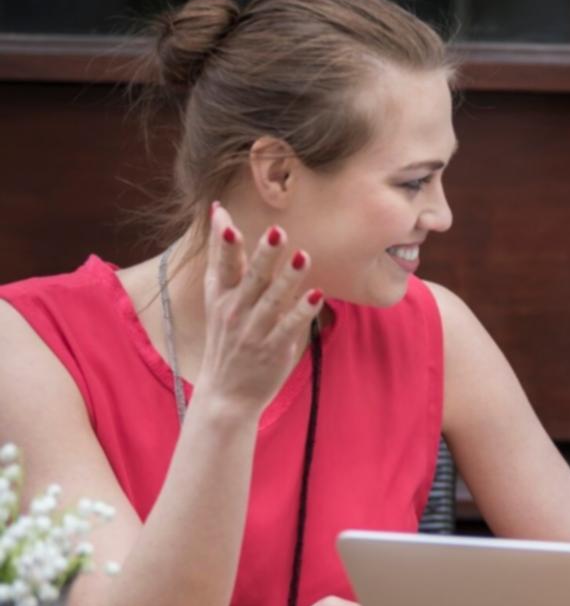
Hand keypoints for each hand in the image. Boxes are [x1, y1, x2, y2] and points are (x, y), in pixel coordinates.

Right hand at [195, 204, 323, 414]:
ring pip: (273, 301)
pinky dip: (303, 311)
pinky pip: (290, 327)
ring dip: (288, 279)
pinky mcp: (273, 349)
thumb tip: (219, 212)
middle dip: (263, 256)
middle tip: (276, 231)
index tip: (224, 217)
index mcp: (220, 297)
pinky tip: (317, 294)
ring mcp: (253, 332)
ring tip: (303, 257)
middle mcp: (234, 312)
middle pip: (251, 279)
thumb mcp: (217, 297)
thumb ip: (222, 257)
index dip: (222, 243)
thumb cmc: (226, 337)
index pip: (222, 265)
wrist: (226, 393)